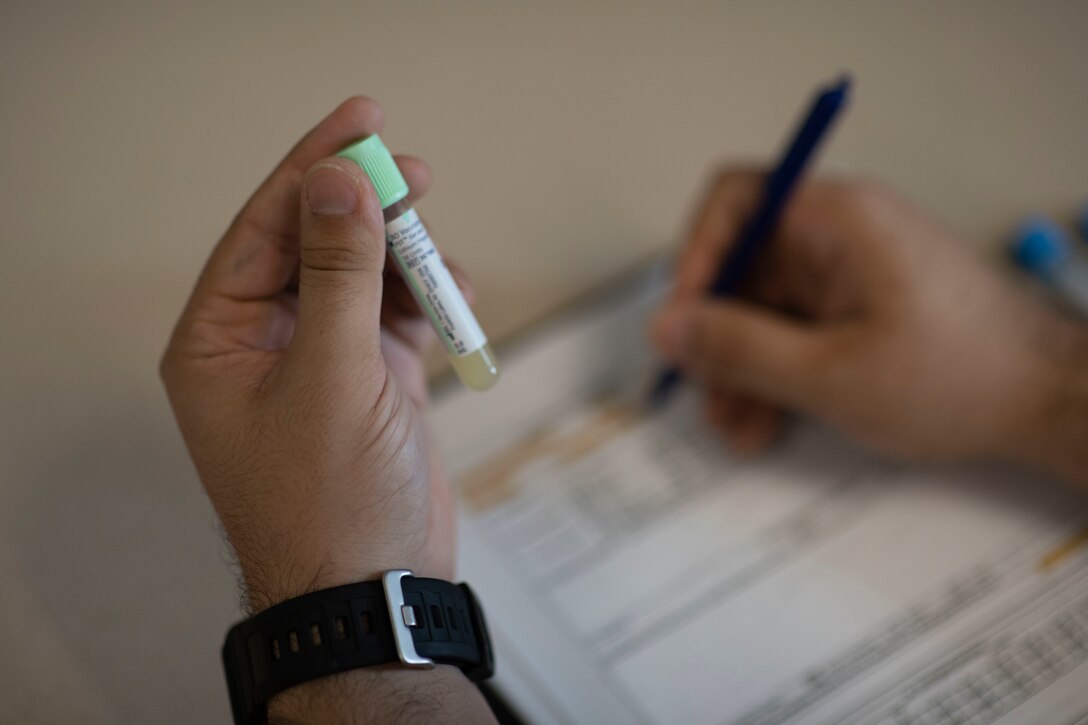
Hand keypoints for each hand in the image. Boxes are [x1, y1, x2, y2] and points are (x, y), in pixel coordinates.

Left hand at [161, 97, 460, 612]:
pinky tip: (452, 296)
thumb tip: (337, 181)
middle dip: (365, 207)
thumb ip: (337, 272)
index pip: (264, 228)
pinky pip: (395, 316)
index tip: (362, 122)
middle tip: (415, 172)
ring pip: (361, 276)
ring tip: (441, 252)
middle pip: (315, 243)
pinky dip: (425, 300)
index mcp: (221, 341)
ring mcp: (320, 363)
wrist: (375, 591)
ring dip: (403, 256)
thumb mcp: (333, 376)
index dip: (312, 168)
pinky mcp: (369, 382)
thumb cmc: (332, 504)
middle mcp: (264, 345)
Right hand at [652, 170, 1087, 482]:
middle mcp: (836, 237)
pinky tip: (765, 424)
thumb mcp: (830, 374)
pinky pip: (791, 334)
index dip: (697, 255)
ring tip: (737, 426)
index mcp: (835, 221)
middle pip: (741, 266)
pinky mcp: (854, 310)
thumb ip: (739, 348)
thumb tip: (666, 327)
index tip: (683, 321)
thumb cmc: (959, 375)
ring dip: (739, 368)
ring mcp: (845, 275)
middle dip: (715, 336)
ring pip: (761, 310)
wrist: (1044, 404)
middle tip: (705, 393)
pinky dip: (772, 376)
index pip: (736, 199)